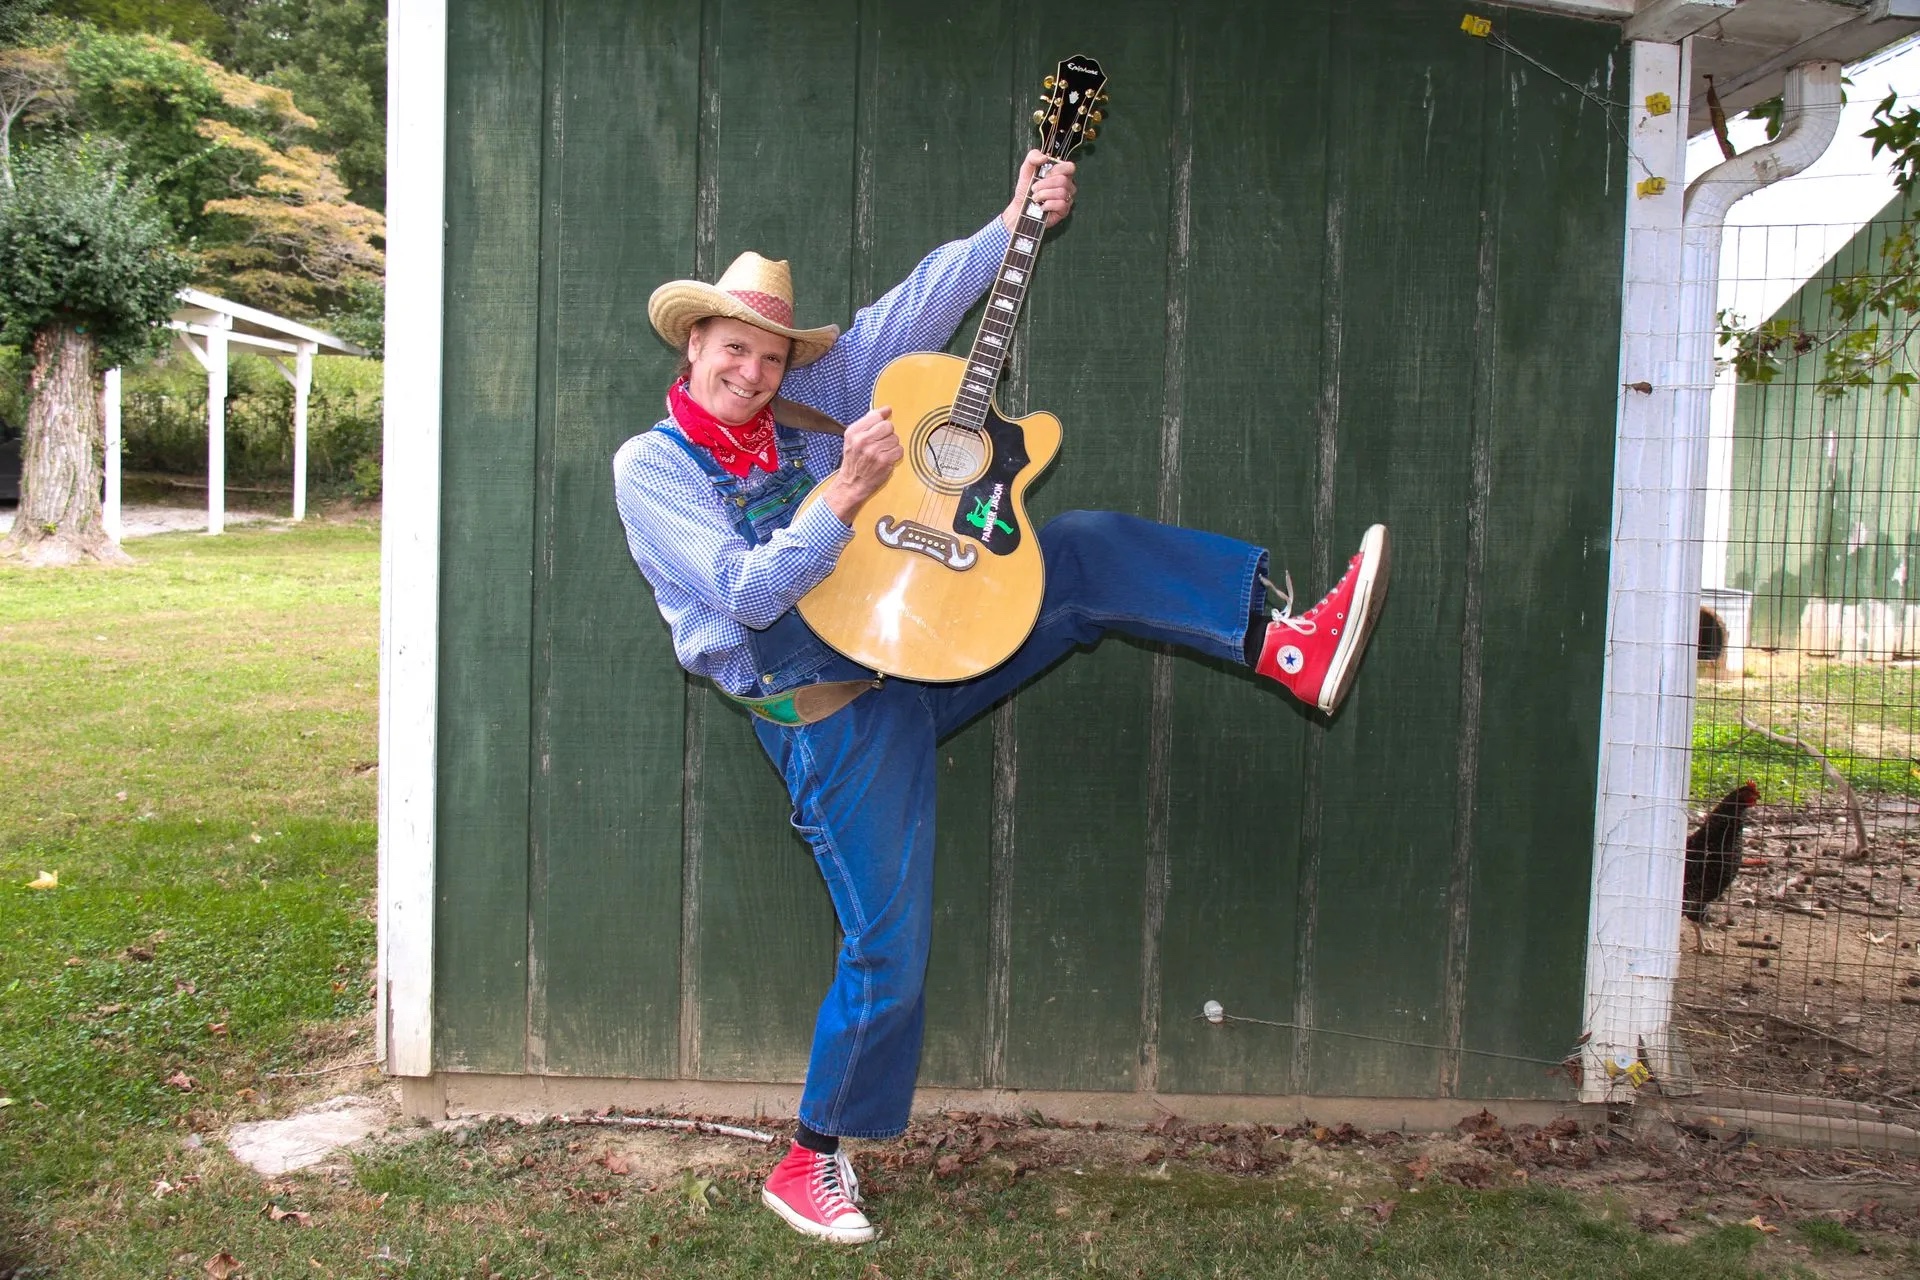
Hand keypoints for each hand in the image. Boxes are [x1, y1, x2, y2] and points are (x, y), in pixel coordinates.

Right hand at [825, 406, 900, 523]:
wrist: (851, 485)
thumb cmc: (854, 461)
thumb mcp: (853, 438)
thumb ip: (868, 421)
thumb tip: (887, 409)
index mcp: (853, 432)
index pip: (876, 416)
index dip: (881, 421)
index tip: (880, 428)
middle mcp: (862, 441)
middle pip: (888, 426)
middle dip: (887, 434)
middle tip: (880, 443)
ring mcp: (874, 451)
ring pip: (895, 438)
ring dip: (891, 446)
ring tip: (882, 453)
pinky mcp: (884, 461)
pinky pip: (899, 450)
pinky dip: (895, 455)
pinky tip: (886, 459)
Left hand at [1001, 149, 1076, 231]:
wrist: (1020, 207)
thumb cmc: (1025, 189)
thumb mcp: (1026, 168)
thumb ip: (1033, 156)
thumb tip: (1045, 157)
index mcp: (1060, 173)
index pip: (1069, 167)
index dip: (1057, 170)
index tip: (1044, 175)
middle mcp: (1067, 185)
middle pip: (1063, 180)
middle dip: (1044, 184)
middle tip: (1034, 189)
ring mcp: (1067, 198)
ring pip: (1061, 192)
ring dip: (1044, 195)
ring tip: (1035, 198)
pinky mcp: (1064, 210)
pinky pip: (1061, 204)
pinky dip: (1048, 205)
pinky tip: (1042, 206)